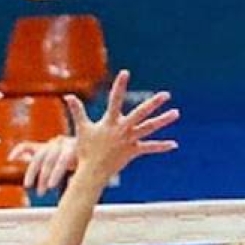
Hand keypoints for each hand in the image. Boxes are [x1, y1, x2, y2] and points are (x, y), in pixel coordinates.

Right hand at [10, 70, 178, 193]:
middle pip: (140, 113)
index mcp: (109, 122)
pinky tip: (174, 144)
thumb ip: (77, 111)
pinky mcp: (133, 151)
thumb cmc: (85, 150)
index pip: (115, 99)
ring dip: (163, 120)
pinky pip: (150, 148)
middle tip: (166, 95)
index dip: (119, 86)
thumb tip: (68, 96)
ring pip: (149, 128)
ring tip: (176, 113)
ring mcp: (129, 140)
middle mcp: (122, 129)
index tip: (125, 72)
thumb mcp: (81, 129)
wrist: (92, 172)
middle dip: (153, 103)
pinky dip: (162, 146)